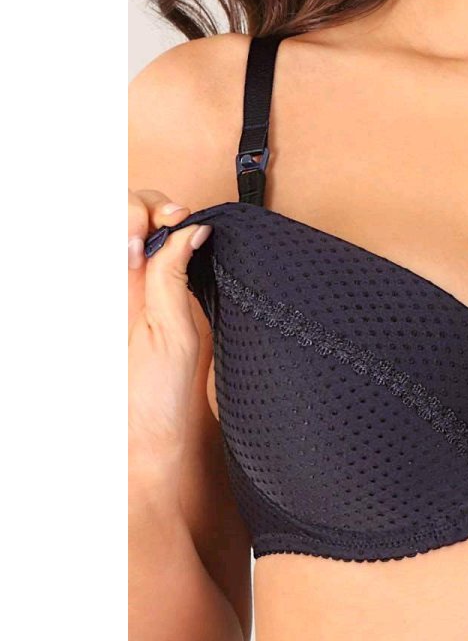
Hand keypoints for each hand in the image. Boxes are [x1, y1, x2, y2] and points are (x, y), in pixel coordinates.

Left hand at [128, 189, 210, 483]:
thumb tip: (189, 229)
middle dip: (150, 208)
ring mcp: (113, 291)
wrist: (150, 432)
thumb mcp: (175, 329)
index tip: (176, 224)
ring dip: (152, 222)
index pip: (117, 219)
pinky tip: (170, 251)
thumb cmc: (159, 393)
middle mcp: (105, 286)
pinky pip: (133, 252)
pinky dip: (153, 240)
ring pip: (125, 229)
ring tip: (178, 234)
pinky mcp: (126, 298)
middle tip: (180, 224)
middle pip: (117, 214)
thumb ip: (172, 272)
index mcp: (110, 290)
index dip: (145, 211)